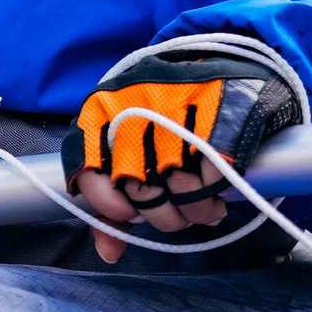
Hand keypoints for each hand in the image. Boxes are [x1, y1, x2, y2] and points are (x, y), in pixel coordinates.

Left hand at [60, 48, 302, 262]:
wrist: (220, 58)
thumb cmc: (168, 113)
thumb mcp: (131, 143)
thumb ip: (114, 199)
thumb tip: (108, 253)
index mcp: (103, 109)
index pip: (90, 172)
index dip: (111, 206)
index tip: (133, 214)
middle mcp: (136, 105)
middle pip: (140, 190)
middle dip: (164, 216)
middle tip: (180, 217)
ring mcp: (179, 106)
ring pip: (180, 188)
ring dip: (196, 212)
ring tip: (205, 210)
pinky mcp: (221, 112)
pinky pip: (215, 175)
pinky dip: (217, 194)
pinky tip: (220, 194)